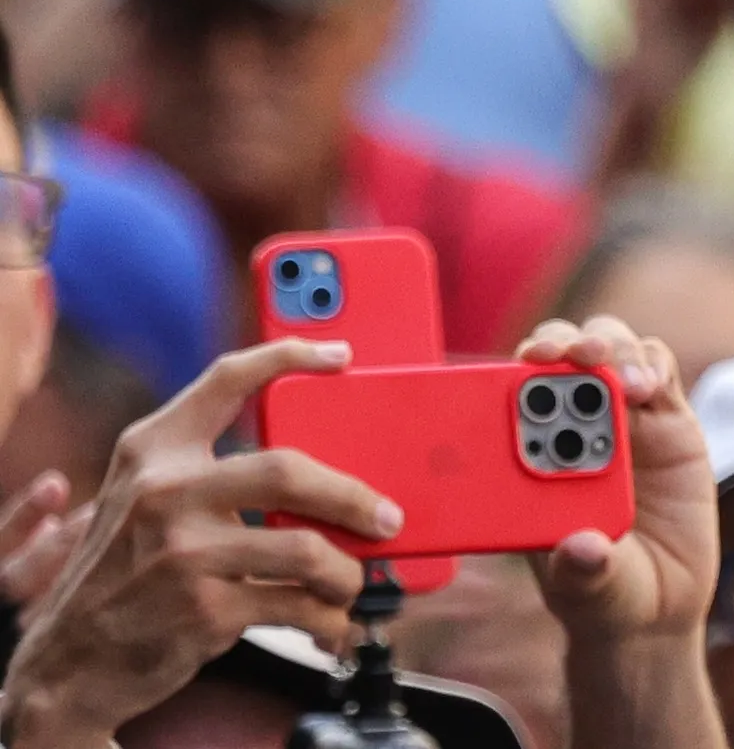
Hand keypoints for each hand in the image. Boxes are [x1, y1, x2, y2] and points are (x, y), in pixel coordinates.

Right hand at [1, 339, 396, 748]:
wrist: (70, 657)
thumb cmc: (124, 570)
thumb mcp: (141, 500)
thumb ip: (206, 470)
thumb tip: (318, 467)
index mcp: (154, 450)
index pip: (228, 378)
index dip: (290, 356)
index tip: (341, 356)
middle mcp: (167, 493)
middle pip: (289, 470)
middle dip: (354, 496)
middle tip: (386, 517)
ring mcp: (184, 553)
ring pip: (306, 548)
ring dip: (346, 572)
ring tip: (353, 582)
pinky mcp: (204, 609)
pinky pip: (296, 605)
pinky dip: (329, 619)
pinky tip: (332, 624)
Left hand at [517, 317, 716, 649]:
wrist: (660, 603)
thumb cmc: (606, 595)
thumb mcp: (589, 593)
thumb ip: (584, 572)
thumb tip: (583, 549)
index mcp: (527, 462)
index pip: (507, 398)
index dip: (509, 376)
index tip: (519, 371)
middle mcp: (570, 428)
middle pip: (557, 358)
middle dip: (560, 346)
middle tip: (574, 356)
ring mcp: (620, 418)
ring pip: (608, 349)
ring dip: (611, 349)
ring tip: (624, 379)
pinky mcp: (667, 417)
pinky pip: (656, 369)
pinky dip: (650, 365)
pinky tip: (649, 386)